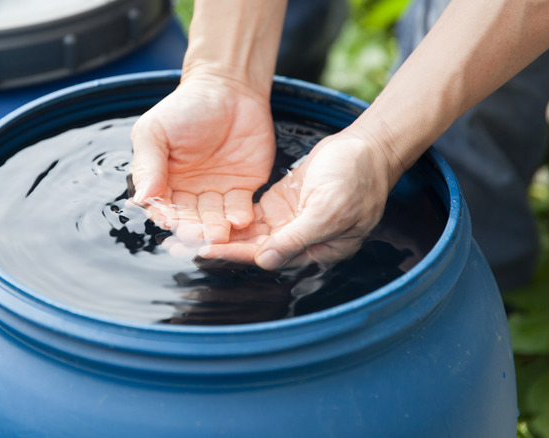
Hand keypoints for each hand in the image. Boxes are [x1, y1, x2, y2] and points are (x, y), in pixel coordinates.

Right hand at [130, 74, 275, 243]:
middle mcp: (189, 192)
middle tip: (198, 236)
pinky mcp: (243, 189)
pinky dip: (240, 217)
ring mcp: (216, 192)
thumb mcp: (156, 131)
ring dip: (216, 228)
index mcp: (163, 181)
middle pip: (189, 218)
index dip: (166, 215)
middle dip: (193, 229)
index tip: (170, 222)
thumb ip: (147, 164)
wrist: (229, 87)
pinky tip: (241, 220)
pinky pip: (240, 208)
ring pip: (214, 219)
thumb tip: (140, 198)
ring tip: (220, 233)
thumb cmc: (186, 106)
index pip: (162, 206)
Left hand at [198, 130, 396, 268]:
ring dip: (219, 234)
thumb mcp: (329, 210)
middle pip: (252, 249)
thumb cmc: (357, 177)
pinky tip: (205, 214)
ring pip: (249, 234)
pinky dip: (230, 217)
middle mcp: (298, 242)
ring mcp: (289, 223)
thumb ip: (297, 237)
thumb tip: (265, 261)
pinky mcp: (281, 206)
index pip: (267, 256)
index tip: (203, 251)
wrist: (368, 147)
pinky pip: (252, 217)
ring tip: (186, 233)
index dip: (234, 254)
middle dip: (218, 247)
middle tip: (180, 245)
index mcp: (315, 250)